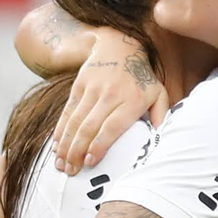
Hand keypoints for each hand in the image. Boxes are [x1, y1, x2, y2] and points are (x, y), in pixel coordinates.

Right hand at [51, 29, 168, 174]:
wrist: (119, 46)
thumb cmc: (141, 78)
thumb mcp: (158, 93)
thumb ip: (162, 116)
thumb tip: (160, 139)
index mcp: (132, 100)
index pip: (112, 127)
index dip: (99, 146)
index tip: (90, 162)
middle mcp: (111, 94)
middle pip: (89, 127)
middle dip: (77, 151)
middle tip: (71, 171)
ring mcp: (92, 89)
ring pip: (75, 121)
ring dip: (66, 144)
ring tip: (60, 163)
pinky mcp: (79, 85)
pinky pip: (67, 111)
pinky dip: (60, 130)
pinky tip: (55, 146)